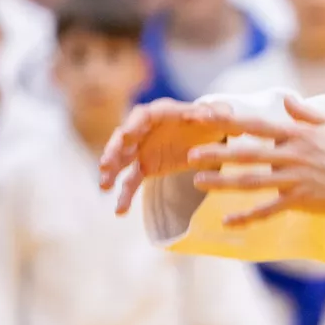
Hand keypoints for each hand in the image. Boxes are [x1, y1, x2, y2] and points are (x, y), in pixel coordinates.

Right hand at [98, 98, 279, 214]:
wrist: (208, 136)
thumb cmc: (211, 121)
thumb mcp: (220, 117)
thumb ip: (218, 114)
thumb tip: (208, 114)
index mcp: (162, 112)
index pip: (144, 116)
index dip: (134, 125)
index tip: (126, 134)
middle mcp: (145, 128)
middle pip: (124, 137)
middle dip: (114, 150)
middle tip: (105, 163)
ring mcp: (141, 148)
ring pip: (121, 159)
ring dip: (111, 171)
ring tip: (104, 186)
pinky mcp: (144, 166)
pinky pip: (131, 181)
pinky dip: (124, 195)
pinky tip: (120, 211)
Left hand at [186, 97, 324, 225]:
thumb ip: (307, 113)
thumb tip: (286, 99)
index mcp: (298, 134)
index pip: (258, 125)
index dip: (231, 122)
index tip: (209, 119)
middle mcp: (293, 155)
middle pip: (248, 154)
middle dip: (217, 154)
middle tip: (191, 155)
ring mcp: (296, 179)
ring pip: (252, 182)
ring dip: (223, 182)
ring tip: (199, 182)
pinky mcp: (301, 201)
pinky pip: (268, 210)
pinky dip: (247, 216)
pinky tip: (227, 220)